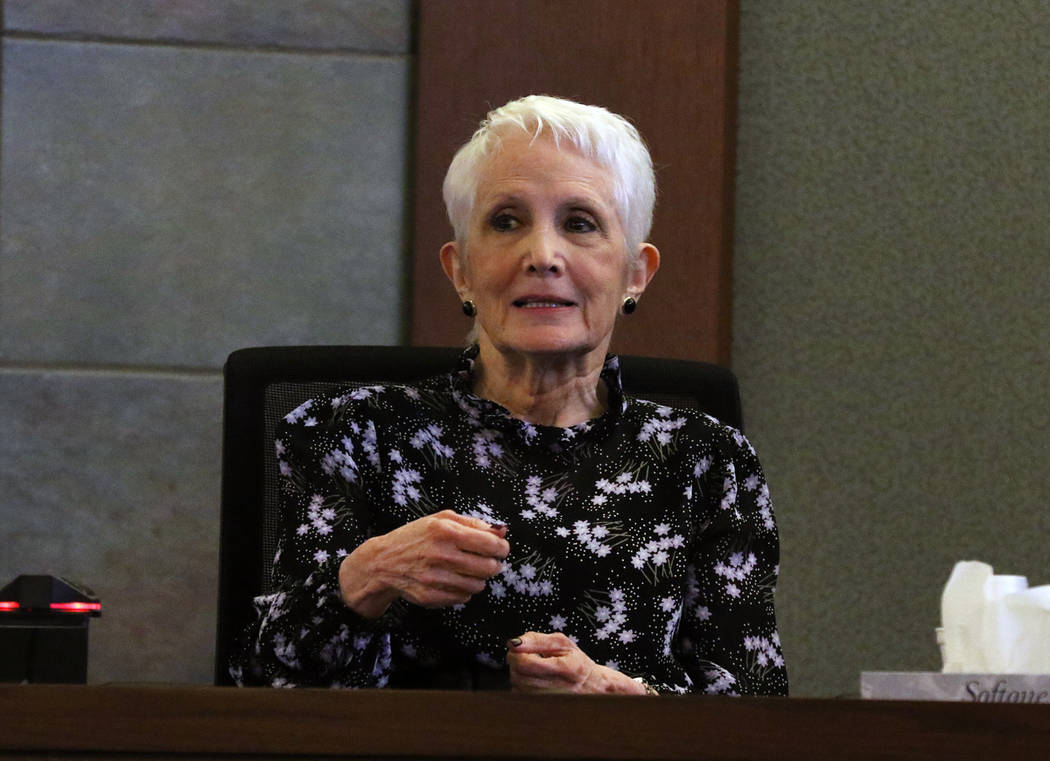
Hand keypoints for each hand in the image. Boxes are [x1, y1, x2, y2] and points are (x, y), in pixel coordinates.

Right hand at [339, 510, 508, 616]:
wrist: (382, 562)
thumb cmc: (415, 537)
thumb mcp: (441, 519)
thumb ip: (474, 523)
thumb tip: (502, 530)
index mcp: (446, 531)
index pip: (490, 544)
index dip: (502, 548)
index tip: (501, 549)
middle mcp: (440, 555)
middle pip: (489, 567)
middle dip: (494, 565)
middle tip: (488, 561)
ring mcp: (434, 578)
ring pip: (478, 585)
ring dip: (479, 579)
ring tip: (468, 571)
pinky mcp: (430, 596)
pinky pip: (463, 598)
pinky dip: (463, 590)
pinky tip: (453, 580)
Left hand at [506, 632, 648, 694]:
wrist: (592, 687)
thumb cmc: (576, 663)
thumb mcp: (563, 644)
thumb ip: (536, 640)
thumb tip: (513, 643)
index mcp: (563, 668)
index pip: (523, 662)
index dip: (516, 652)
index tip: (520, 647)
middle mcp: (555, 689)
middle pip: (517, 674)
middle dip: (517, 661)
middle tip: (530, 656)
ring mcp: (548, 702)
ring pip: (516, 684)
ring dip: (520, 673)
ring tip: (536, 668)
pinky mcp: (541, 708)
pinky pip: (519, 694)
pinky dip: (522, 685)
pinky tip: (536, 681)